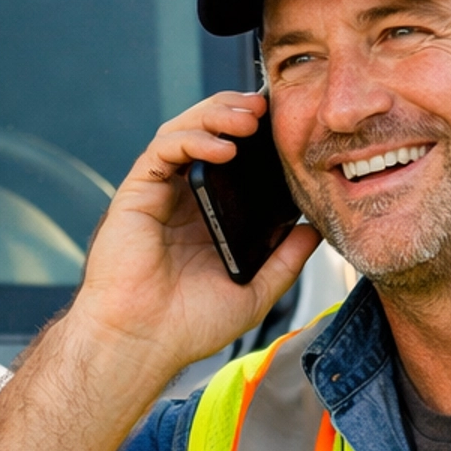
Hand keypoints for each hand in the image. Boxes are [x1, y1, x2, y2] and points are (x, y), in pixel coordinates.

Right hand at [73, 93, 320, 378]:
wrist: (142, 344)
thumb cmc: (186, 325)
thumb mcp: (254, 291)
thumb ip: (284, 261)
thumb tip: (314, 231)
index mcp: (208, 216)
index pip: (232, 159)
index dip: (255, 137)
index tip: (286, 126)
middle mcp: (181, 198)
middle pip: (207, 133)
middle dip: (235, 111)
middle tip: (266, 107)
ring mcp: (158, 193)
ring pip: (184, 131)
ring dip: (216, 115)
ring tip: (249, 117)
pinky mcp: (136, 193)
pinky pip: (163, 150)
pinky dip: (193, 139)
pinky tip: (223, 147)